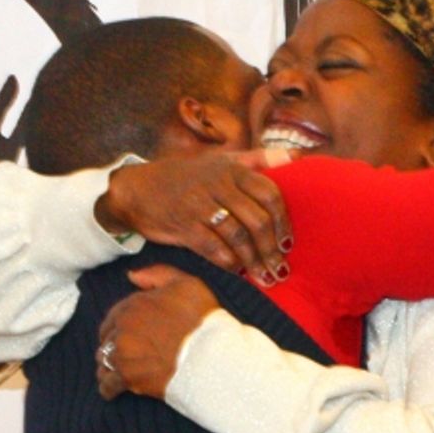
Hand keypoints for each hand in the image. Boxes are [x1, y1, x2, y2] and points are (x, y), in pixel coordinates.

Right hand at [95, 152, 292, 283]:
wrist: (138, 188)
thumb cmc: (187, 177)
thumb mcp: (220, 160)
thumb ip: (257, 159)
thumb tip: (296, 156)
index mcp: (232, 169)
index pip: (270, 193)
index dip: (284, 221)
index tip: (288, 242)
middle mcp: (218, 185)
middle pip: (258, 220)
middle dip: (271, 249)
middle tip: (279, 267)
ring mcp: (200, 205)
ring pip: (239, 238)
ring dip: (254, 261)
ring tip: (264, 276)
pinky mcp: (184, 226)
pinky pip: (214, 249)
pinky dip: (229, 263)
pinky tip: (237, 271)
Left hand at [95, 265, 218, 399]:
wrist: (210, 355)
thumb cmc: (201, 320)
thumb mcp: (185, 284)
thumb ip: (157, 274)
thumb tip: (132, 276)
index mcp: (132, 306)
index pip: (114, 316)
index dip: (120, 324)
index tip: (127, 332)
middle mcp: (121, 329)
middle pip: (106, 338)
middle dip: (113, 344)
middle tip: (125, 352)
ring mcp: (122, 355)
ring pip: (104, 361)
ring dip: (109, 365)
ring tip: (117, 371)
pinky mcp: (127, 379)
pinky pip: (108, 385)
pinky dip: (109, 388)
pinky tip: (112, 390)